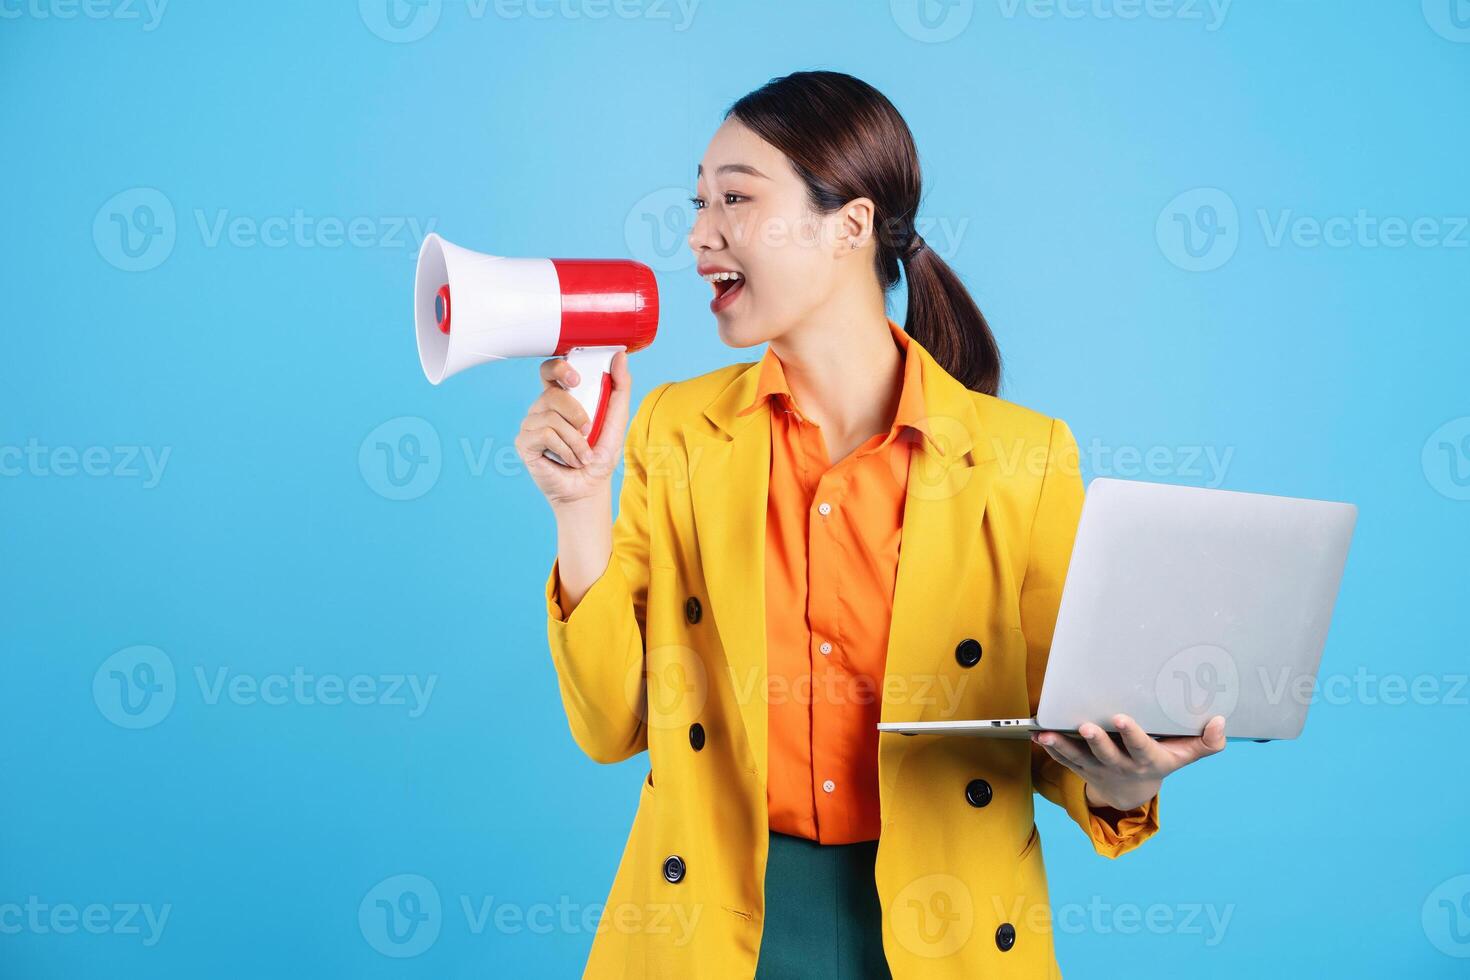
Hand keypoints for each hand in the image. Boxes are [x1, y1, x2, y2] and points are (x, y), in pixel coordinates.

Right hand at [516, 350, 632, 507]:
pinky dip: (565, 450)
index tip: (576, 380)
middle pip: (552, 394)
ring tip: (583, 455)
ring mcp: (531, 424)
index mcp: (561, 398)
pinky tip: (570, 460)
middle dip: (577, 413)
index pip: (550, 370)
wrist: (589, 487)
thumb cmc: (600, 454)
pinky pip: (544, 434)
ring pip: (551, 417)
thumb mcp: (617, 418)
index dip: (559, 368)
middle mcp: (542, 408)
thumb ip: (620, 387)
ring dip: (576, 440)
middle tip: (589, 431)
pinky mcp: (524, 443)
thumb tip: (620, 357)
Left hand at [1031, 713, 1226, 811]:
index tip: (1122, 718)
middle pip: (1106, 755)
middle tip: (1085, 726)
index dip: (1132, 735)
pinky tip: (1037, 735)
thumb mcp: (1185, 755)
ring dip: (1062, 746)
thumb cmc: (1160, 760)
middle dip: (1096, 741)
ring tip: (1047, 733)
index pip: (1140, 749)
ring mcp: (1097, 769)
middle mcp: (1120, 766)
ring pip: (1078, 759)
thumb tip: (1221, 722)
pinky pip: (1062, 759)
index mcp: (1146, 761)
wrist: (1132, 792)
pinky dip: (1048, 747)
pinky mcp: (1080, 767)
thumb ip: (1206, 742)